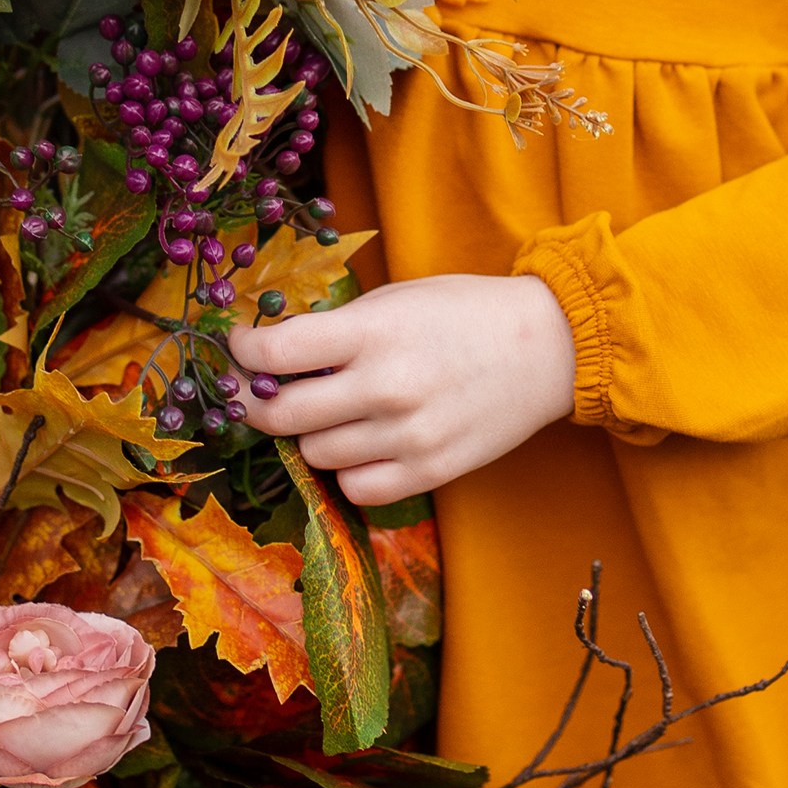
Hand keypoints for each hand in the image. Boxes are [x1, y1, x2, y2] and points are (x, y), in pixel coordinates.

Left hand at [227, 273, 577, 504]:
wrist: (547, 347)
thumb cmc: (465, 311)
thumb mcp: (395, 298)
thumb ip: (336, 328)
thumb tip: (269, 352)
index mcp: (373, 331)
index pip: (276, 352)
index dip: (242, 351)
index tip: (239, 347)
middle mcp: (385, 387)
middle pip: (282, 414)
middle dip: (256, 402)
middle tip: (257, 391)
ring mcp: (408, 436)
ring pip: (315, 455)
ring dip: (309, 436)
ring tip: (327, 413)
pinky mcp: (430, 472)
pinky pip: (357, 488)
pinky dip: (347, 470)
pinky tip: (358, 444)